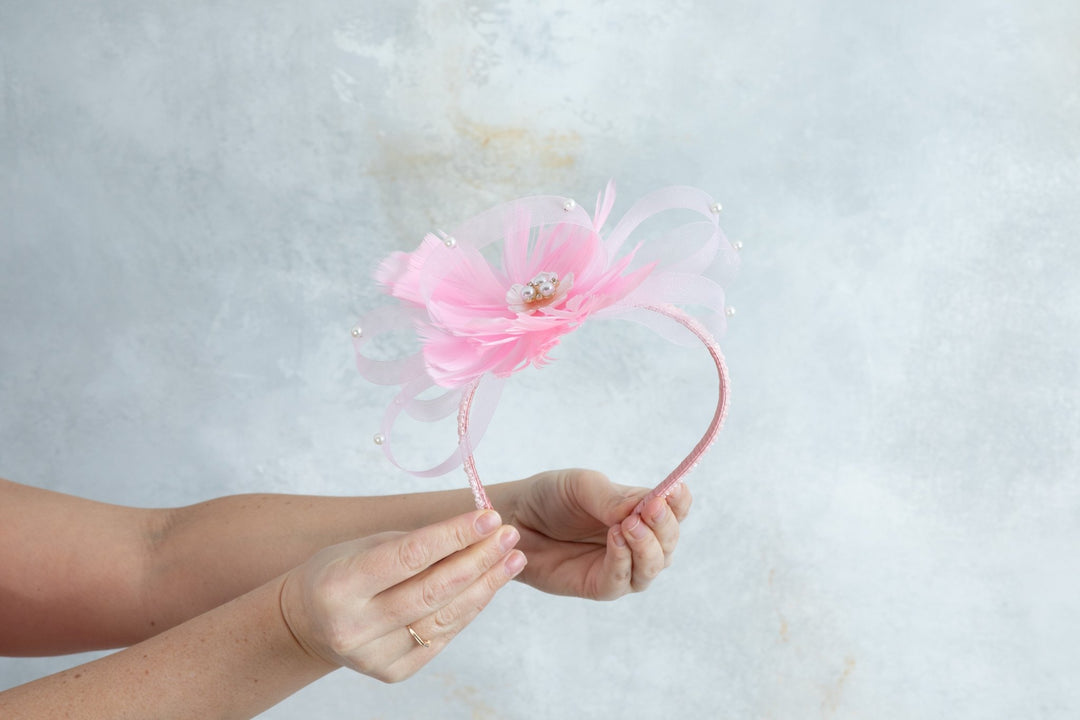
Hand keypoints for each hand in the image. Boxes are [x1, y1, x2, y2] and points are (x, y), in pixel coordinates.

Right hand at [279, 510, 524, 682]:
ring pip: (443, 617)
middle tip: (509, 536)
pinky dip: (469, 609)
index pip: (409, 556)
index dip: (454, 535)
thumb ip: (415, 543)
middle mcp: (353, 626)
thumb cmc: (339, 572)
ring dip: (485, 586)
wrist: (308, 624)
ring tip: (512, 559)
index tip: (489, 517)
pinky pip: (442, 636)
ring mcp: (373, 656)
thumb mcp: (363, 546)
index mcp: (339, 585)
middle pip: (432, 591)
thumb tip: (474, 530)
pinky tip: (488, 585)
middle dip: (478, 560)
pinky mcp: (393, 672)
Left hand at [498, 469, 691, 599]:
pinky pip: (622, 581)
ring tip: (628, 525)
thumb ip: (613, 497)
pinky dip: (623, 561)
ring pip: (653, 566)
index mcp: (639, 511)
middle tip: (649, 509)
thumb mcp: (582, 486)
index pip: (674, 510)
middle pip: (669, 540)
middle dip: (664, 526)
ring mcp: (620, 566)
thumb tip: (645, 506)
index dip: (678, 503)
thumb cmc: (549, 497)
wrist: (513, 519)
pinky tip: (615, 540)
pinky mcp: (599, 586)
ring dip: (647, 546)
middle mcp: (637, 541)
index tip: (674, 491)